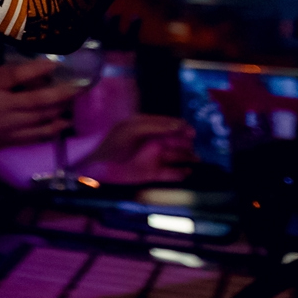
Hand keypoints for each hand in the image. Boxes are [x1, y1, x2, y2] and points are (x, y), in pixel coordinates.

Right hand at [0, 57, 80, 155]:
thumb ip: (5, 75)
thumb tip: (36, 70)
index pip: (15, 75)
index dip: (36, 68)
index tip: (54, 63)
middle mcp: (3, 109)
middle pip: (36, 100)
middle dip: (61, 93)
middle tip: (80, 85)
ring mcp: (10, 127)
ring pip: (41, 118)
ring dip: (61, 109)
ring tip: (75, 101)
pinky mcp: (13, 141)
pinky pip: (37, 135)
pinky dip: (53, 129)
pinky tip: (64, 122)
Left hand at [72, 114, 196, 184]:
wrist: (99, 167)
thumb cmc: (114, 143)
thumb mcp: (133, 128)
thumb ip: (156, 125)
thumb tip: (180, 124)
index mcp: (146, 126)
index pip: (169, 124)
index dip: (182, 127)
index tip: (192, 132)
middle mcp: (153, 140)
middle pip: (176, 140)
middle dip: (187, 143)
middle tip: (195, 148)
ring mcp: (154, 157)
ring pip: (177, 156)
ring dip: (188, 158)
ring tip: (198, 160)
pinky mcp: (153, 173)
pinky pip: (171, 173)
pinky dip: (181, 173)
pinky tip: (189, 172)